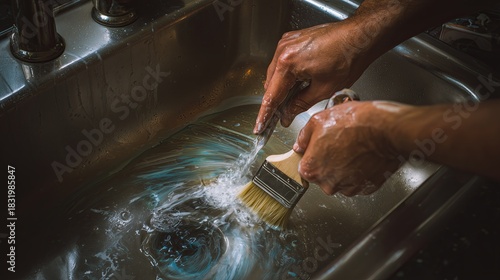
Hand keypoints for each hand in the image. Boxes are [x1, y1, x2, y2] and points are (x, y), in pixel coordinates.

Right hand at [254, 20, 374, 133]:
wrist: (360, 36)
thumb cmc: (348, 57)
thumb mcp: (324, 89)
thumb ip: (300, 104)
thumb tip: (287, 114)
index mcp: (288, 63)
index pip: (272, 96)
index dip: (265, 114)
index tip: (259, 127)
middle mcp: (283, 50)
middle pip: (271, 84)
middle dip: (276, 101)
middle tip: (283, 116)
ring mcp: (287, 42)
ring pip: (276, 72)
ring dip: (282, 86)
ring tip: (296, 98)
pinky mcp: (294, 39)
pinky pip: (283, 61)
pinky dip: (288, 73)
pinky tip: (300, 81)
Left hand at [293, 101, 401, 195]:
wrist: (386, 129)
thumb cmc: (355, 123)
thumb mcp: (319, 119)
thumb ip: (304, 136)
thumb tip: (300, 144)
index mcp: (311, 169)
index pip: (305, 166)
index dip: (314, 154)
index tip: (321, 146)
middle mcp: (328, 183)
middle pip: (323, 175)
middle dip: (329, 161)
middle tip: (340, 144)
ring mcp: (348, 187)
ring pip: (340, 179)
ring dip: (344, 167)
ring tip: (353, 148)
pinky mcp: (366, 188)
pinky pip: (358, 181)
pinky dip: (360, 171)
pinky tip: (363, 156)